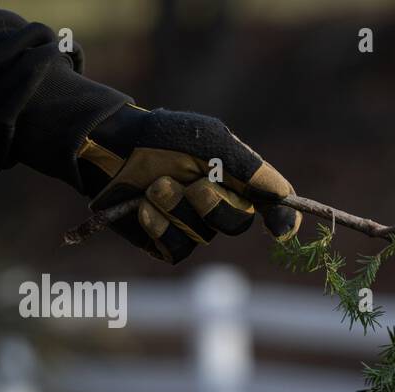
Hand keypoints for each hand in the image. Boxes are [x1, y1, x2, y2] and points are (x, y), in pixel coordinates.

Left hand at [76, 104, 300, 262]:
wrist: (109, 148)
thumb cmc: (162, 138)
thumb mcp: (213, 142)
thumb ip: (252, 169)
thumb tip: (285, 201)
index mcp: (238, 181)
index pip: (274, 206)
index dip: (282, 219)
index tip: (278, 228)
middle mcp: (220, 206)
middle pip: (239, 224)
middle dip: (214, 204)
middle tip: (193, 184)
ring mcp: (193, 227)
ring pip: (202, 236)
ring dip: (176, 208)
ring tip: (154, 185)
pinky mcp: (166, 242)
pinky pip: (176, 249)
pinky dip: (159, 226)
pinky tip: (143, 207)